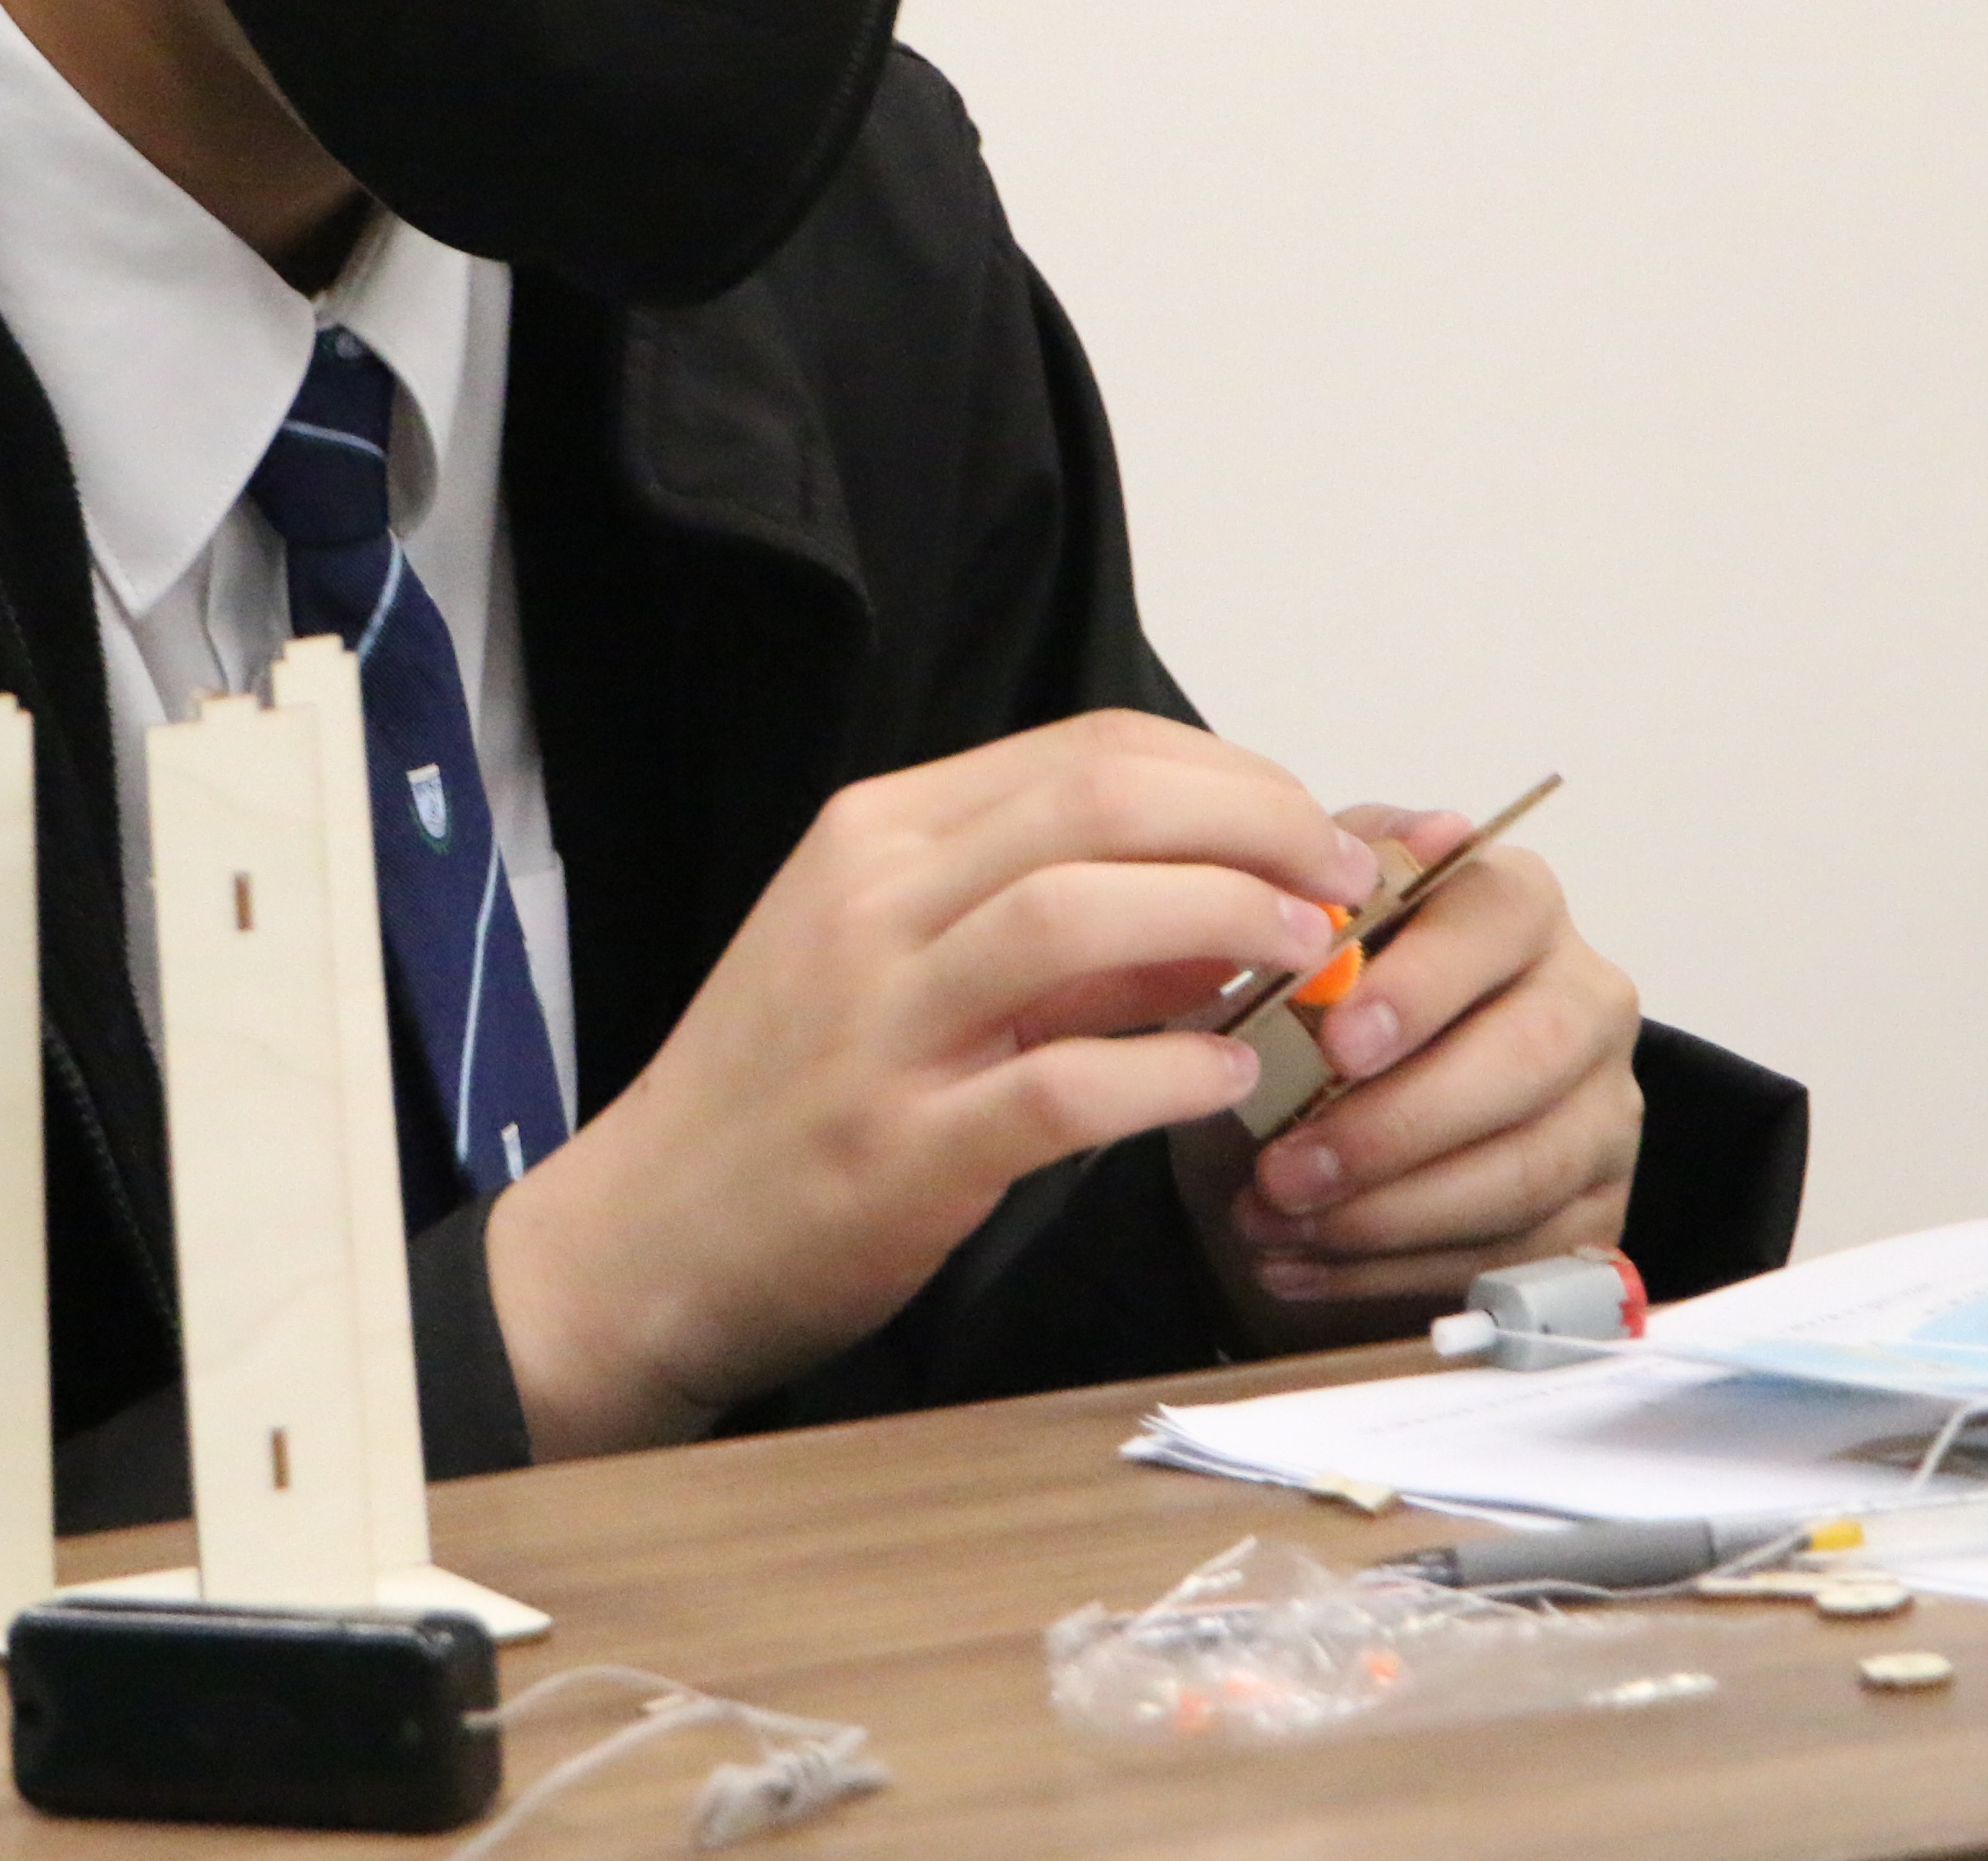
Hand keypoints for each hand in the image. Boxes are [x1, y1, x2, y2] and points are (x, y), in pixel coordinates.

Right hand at [482, 713, 1382, 1458]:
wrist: (643, 1236)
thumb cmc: (781, 1097)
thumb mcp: (899, 967)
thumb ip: (1055, 931)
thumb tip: (1224, 910)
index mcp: (876, 837)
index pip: (1088, 751)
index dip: (1232, 776)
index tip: (1312, 829)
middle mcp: (871, 903)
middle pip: (1096, 799)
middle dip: (1254, 824)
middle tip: (1344, 880)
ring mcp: (878, 1022)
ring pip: (1075, 912)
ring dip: (1223, 917)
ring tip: (1308, 956)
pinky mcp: (898, 1145)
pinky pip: (1061, 1086)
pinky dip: (1166, 1074)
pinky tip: (1225, 1082)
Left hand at [1185, 804, 1643, 1342]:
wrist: (1366, 1099)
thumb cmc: (1329, 1007)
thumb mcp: (1301, 954)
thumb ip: (1296, 931)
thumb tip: (1268, 929)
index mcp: (1517, 904)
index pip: (1496, 918)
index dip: (1421, 984)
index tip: (1336, 1045)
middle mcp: (1585, 997)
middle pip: (1529, 1056)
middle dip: (1393, 1127)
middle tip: (1282, 1170)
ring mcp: (1604, 1108)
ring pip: (1526, 1171)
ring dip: (1385, 1214)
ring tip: (1273, 1221)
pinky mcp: (1598, 1206)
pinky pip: (1517, 1253)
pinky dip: (1396, 1272)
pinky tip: (1304, 1266)